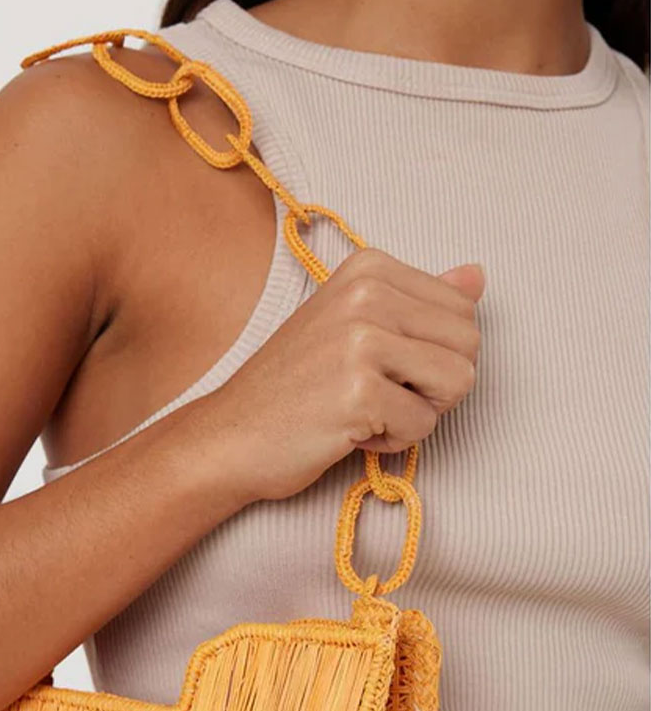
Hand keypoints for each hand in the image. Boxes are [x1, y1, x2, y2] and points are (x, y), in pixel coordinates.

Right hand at [195, 246, 484, 504]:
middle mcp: (368, 293)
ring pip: (457, 384)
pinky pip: (423, 426)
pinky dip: (391, 442)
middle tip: (377, 394)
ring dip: (417, 413)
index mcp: (370, 268)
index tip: (379, 367)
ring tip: (367, 411)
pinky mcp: (359, 391)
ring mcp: (362, 340)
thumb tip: (478, 275)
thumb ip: (421, 300)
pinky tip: (350, 432)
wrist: (231, 435)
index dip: (431, 355)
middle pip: (469, 346)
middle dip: (433, 385)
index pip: (463, 311)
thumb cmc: (294, 388)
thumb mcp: (355, 326)